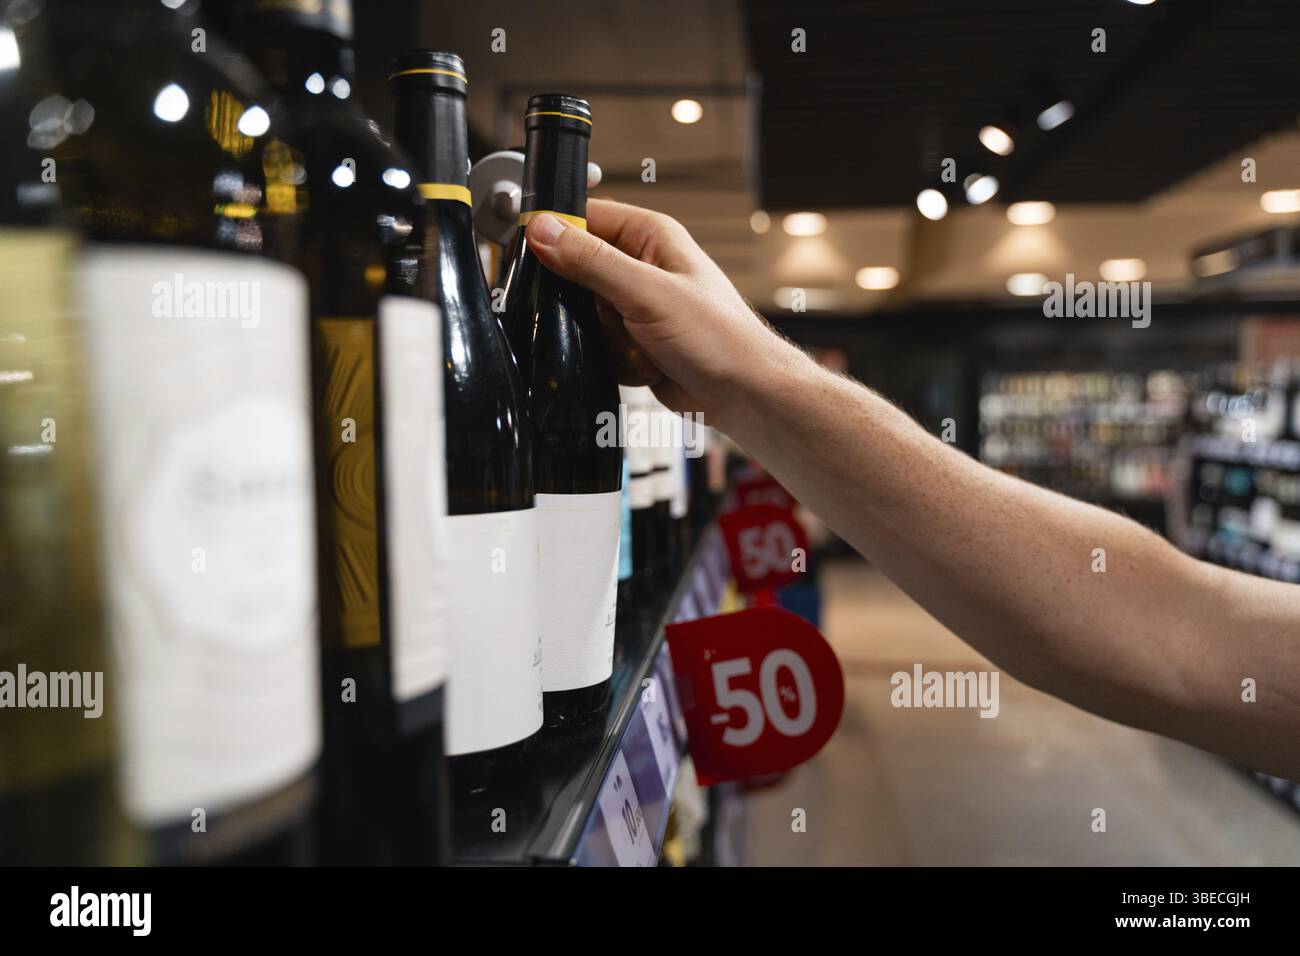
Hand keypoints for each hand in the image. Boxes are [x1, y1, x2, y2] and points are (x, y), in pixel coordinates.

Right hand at [524, 198, 797, 430]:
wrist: (744, 393)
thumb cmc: (719, 338)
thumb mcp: (647, 292)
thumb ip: (592, 261)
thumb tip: (544, 230)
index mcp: (650, 236)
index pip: (584, 217)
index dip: (556, 234)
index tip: (537, 255)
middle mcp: (642, 266)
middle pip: (577, 271)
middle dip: (585, 304)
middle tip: (611, 317)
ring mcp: (637, 305)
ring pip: (585, 315)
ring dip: (605, 337)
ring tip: (640, 344)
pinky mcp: (635, 339)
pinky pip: (599, 344)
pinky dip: (615, 358)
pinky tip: (645, 363)